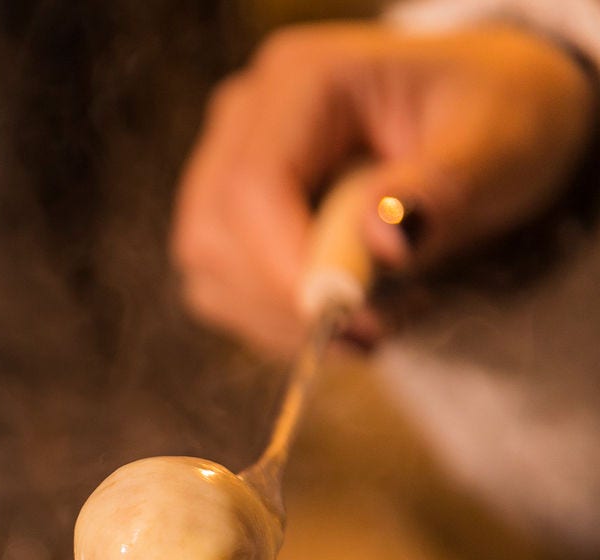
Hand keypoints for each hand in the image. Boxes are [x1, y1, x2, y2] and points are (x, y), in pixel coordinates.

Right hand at [173, 22, 596, 356]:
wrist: (488, 117)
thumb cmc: (495, 115)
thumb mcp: (496, 143)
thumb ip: (440, 190)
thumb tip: (382, 244)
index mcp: (301, 81)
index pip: (251, 187)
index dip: (284, 267)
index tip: (347, 317)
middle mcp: (245, 119)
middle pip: (211, 235)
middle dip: (284, 302)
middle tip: (374, 331)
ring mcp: (225, 168)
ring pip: (209, 272)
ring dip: (283, 320)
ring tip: (378, 318)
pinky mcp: (228, 219)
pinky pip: (223, 291)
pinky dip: (278, 321)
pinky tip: (348, 311)